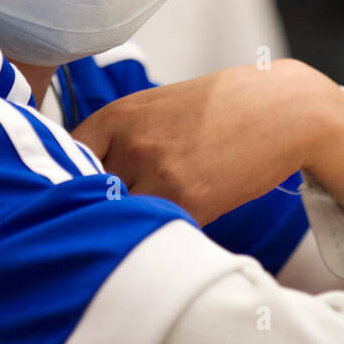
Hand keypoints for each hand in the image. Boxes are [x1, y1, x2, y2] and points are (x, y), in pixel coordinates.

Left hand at [72, 60, 338, 226]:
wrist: (280, 108)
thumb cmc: (219, 109)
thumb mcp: (157, 109)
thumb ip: (120, 141)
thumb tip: (84, 181)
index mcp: (116, 118)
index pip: (64, 163)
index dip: (66, 187)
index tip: (72, 203)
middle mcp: (130, 144)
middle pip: (88, 197)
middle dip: (95, 213)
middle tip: (99, 228)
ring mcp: (159, 173)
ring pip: (123, 218)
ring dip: (128, 230)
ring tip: (140, 234)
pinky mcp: (190, 200)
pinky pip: (160, 230)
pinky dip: (163, 235)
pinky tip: (175, 229)